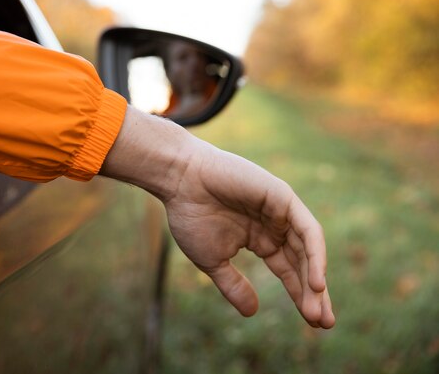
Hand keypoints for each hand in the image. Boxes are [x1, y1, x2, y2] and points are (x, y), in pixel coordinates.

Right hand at [165, 145, 333, 326]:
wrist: (180, 181)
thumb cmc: (191, 216)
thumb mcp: (213, 261)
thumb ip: (233, 285)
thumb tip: (252, 313)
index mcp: (260, 239)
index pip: (288, 271)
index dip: (299, 294)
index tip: (313, 323)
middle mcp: (275, 226)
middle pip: (303, 263)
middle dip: (314, 293)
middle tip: (323, 323)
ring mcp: (281, 211)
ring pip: (308, 249)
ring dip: (315, 278)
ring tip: (317, 309)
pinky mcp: (283, 197)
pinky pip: (307, 229)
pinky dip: (315, 254)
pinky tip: (316, 281)